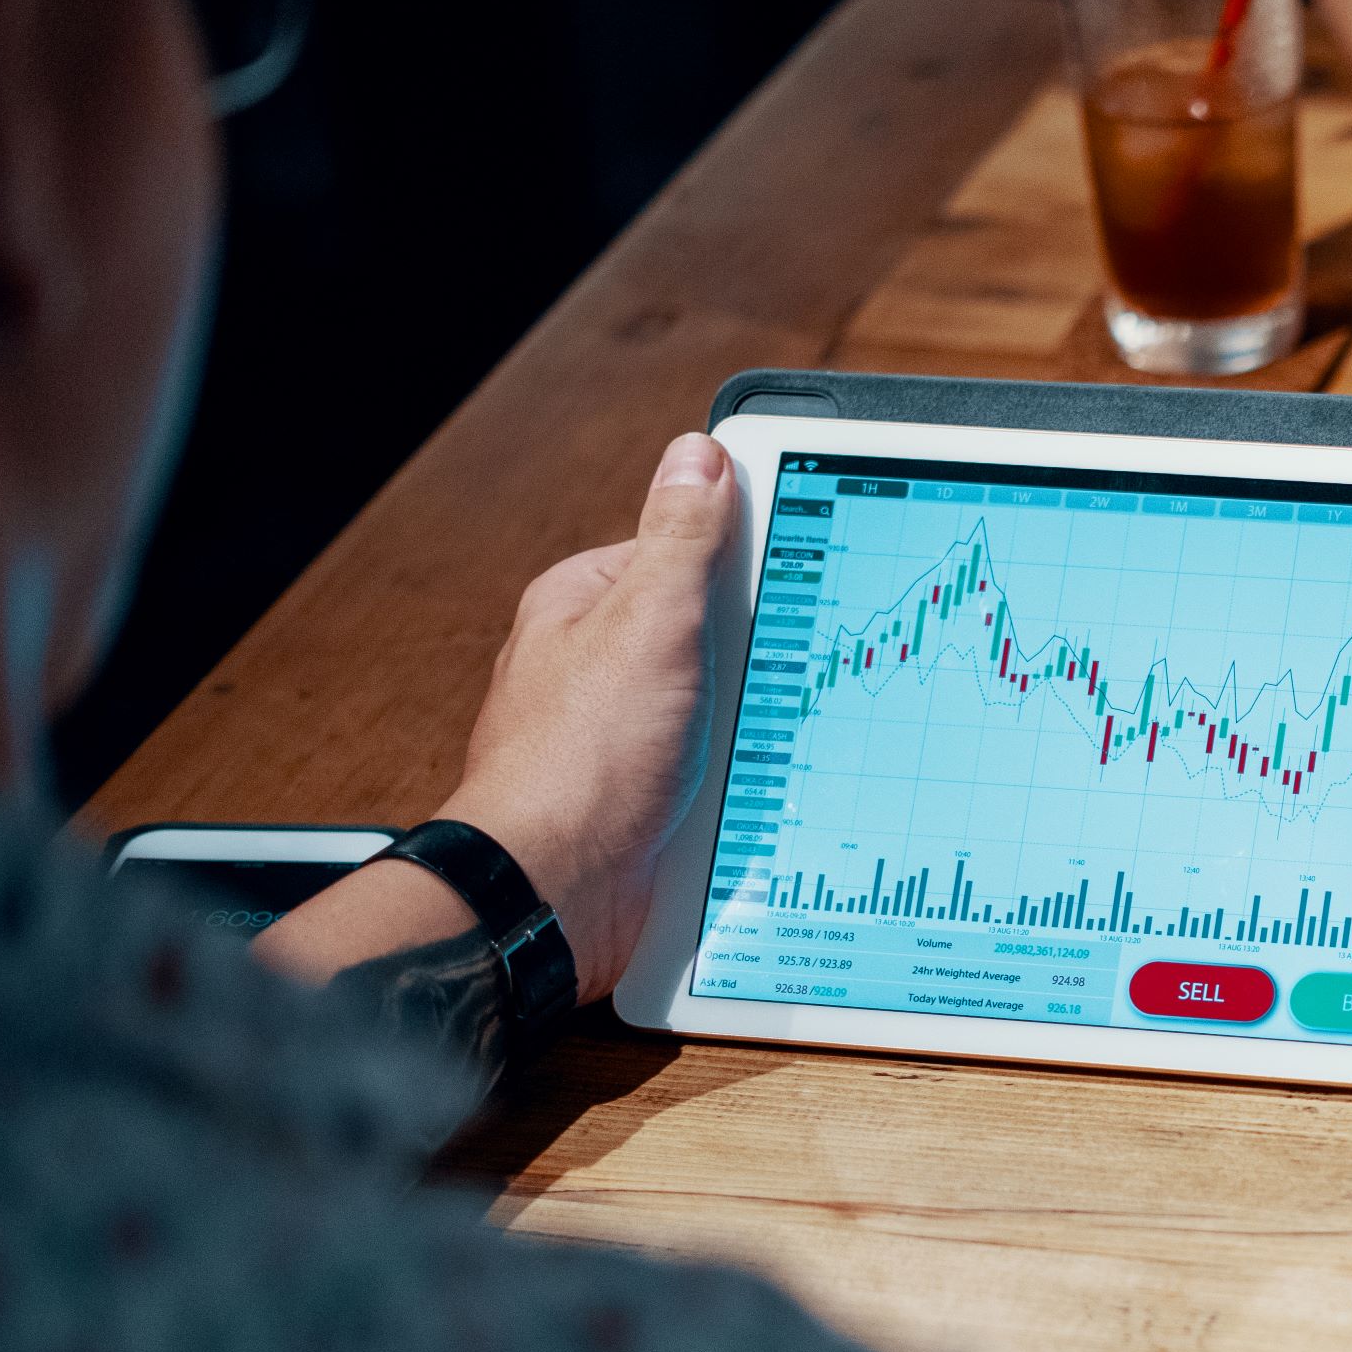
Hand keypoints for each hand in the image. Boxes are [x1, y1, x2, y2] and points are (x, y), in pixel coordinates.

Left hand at [434, 433, 734, 995]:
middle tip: (783, 671)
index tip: (797, 574)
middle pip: (714, 633)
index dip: (747, 560)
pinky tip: (759, 794)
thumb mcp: (645, 622)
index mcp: (586, 604)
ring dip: (755, 731)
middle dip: (759, 656)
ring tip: (766, 744)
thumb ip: (679, 537)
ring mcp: (625, 736)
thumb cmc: (577, 764)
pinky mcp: (649, 799)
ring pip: (723, 710)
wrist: (554, 895)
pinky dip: (744, 784)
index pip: (684, 551)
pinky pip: (719, 773)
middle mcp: (600, 667)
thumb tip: (697, 456)